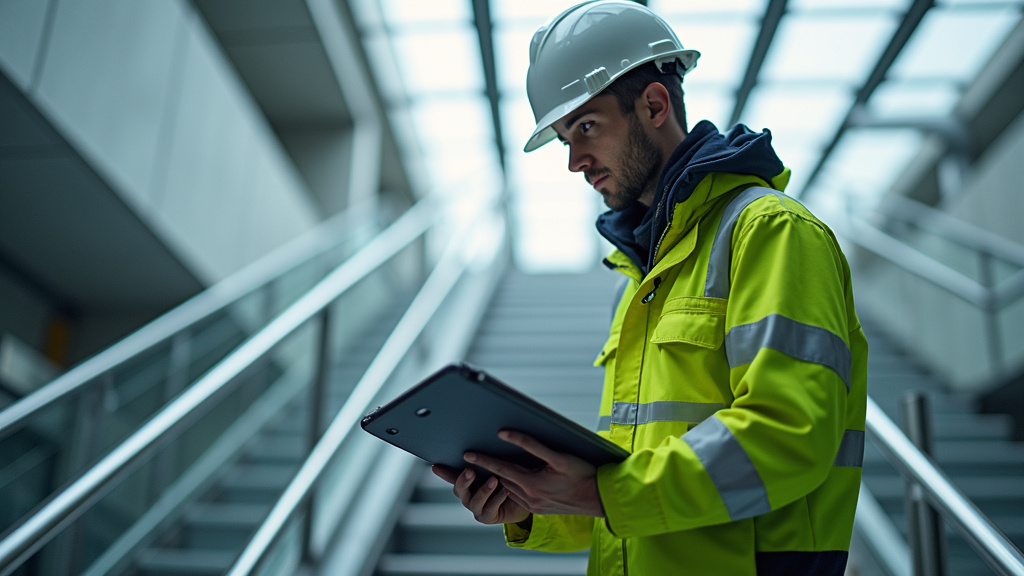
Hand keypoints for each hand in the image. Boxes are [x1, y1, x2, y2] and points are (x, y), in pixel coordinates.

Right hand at [431, 464, 530, 524]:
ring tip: (494, 479)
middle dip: (464, 480)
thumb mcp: (497, 465)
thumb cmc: (507, 478)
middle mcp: (467, 495)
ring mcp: (476, 508)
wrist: (523, 499)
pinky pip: (490, 508)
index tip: (435, 466)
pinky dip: (497, 498)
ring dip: (484, 490)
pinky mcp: (487, 517)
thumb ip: (487, 457)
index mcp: (466, 482)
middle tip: (470, 470)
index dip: (443, 472)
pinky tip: (506, 490)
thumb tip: (480, 436)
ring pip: (475, 501)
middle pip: (459, 489)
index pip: (452, 475)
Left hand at [465, 429, 603, 516]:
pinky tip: (515, 478)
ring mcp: (533, 506)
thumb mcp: (558, 456)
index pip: (499, 468)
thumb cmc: (582, 474)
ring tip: (493, 465)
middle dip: (488, 469)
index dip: (482, 460)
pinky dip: (512, 486)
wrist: (599, 499)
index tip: (466, 454)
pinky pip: (519, 496)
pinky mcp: (539, 509)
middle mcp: (529, 498)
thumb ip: (529, 444)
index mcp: (531, 484)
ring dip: (500, 478)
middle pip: (501, 479)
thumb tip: (505, 434)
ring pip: (509, 488)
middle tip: (474, 458)